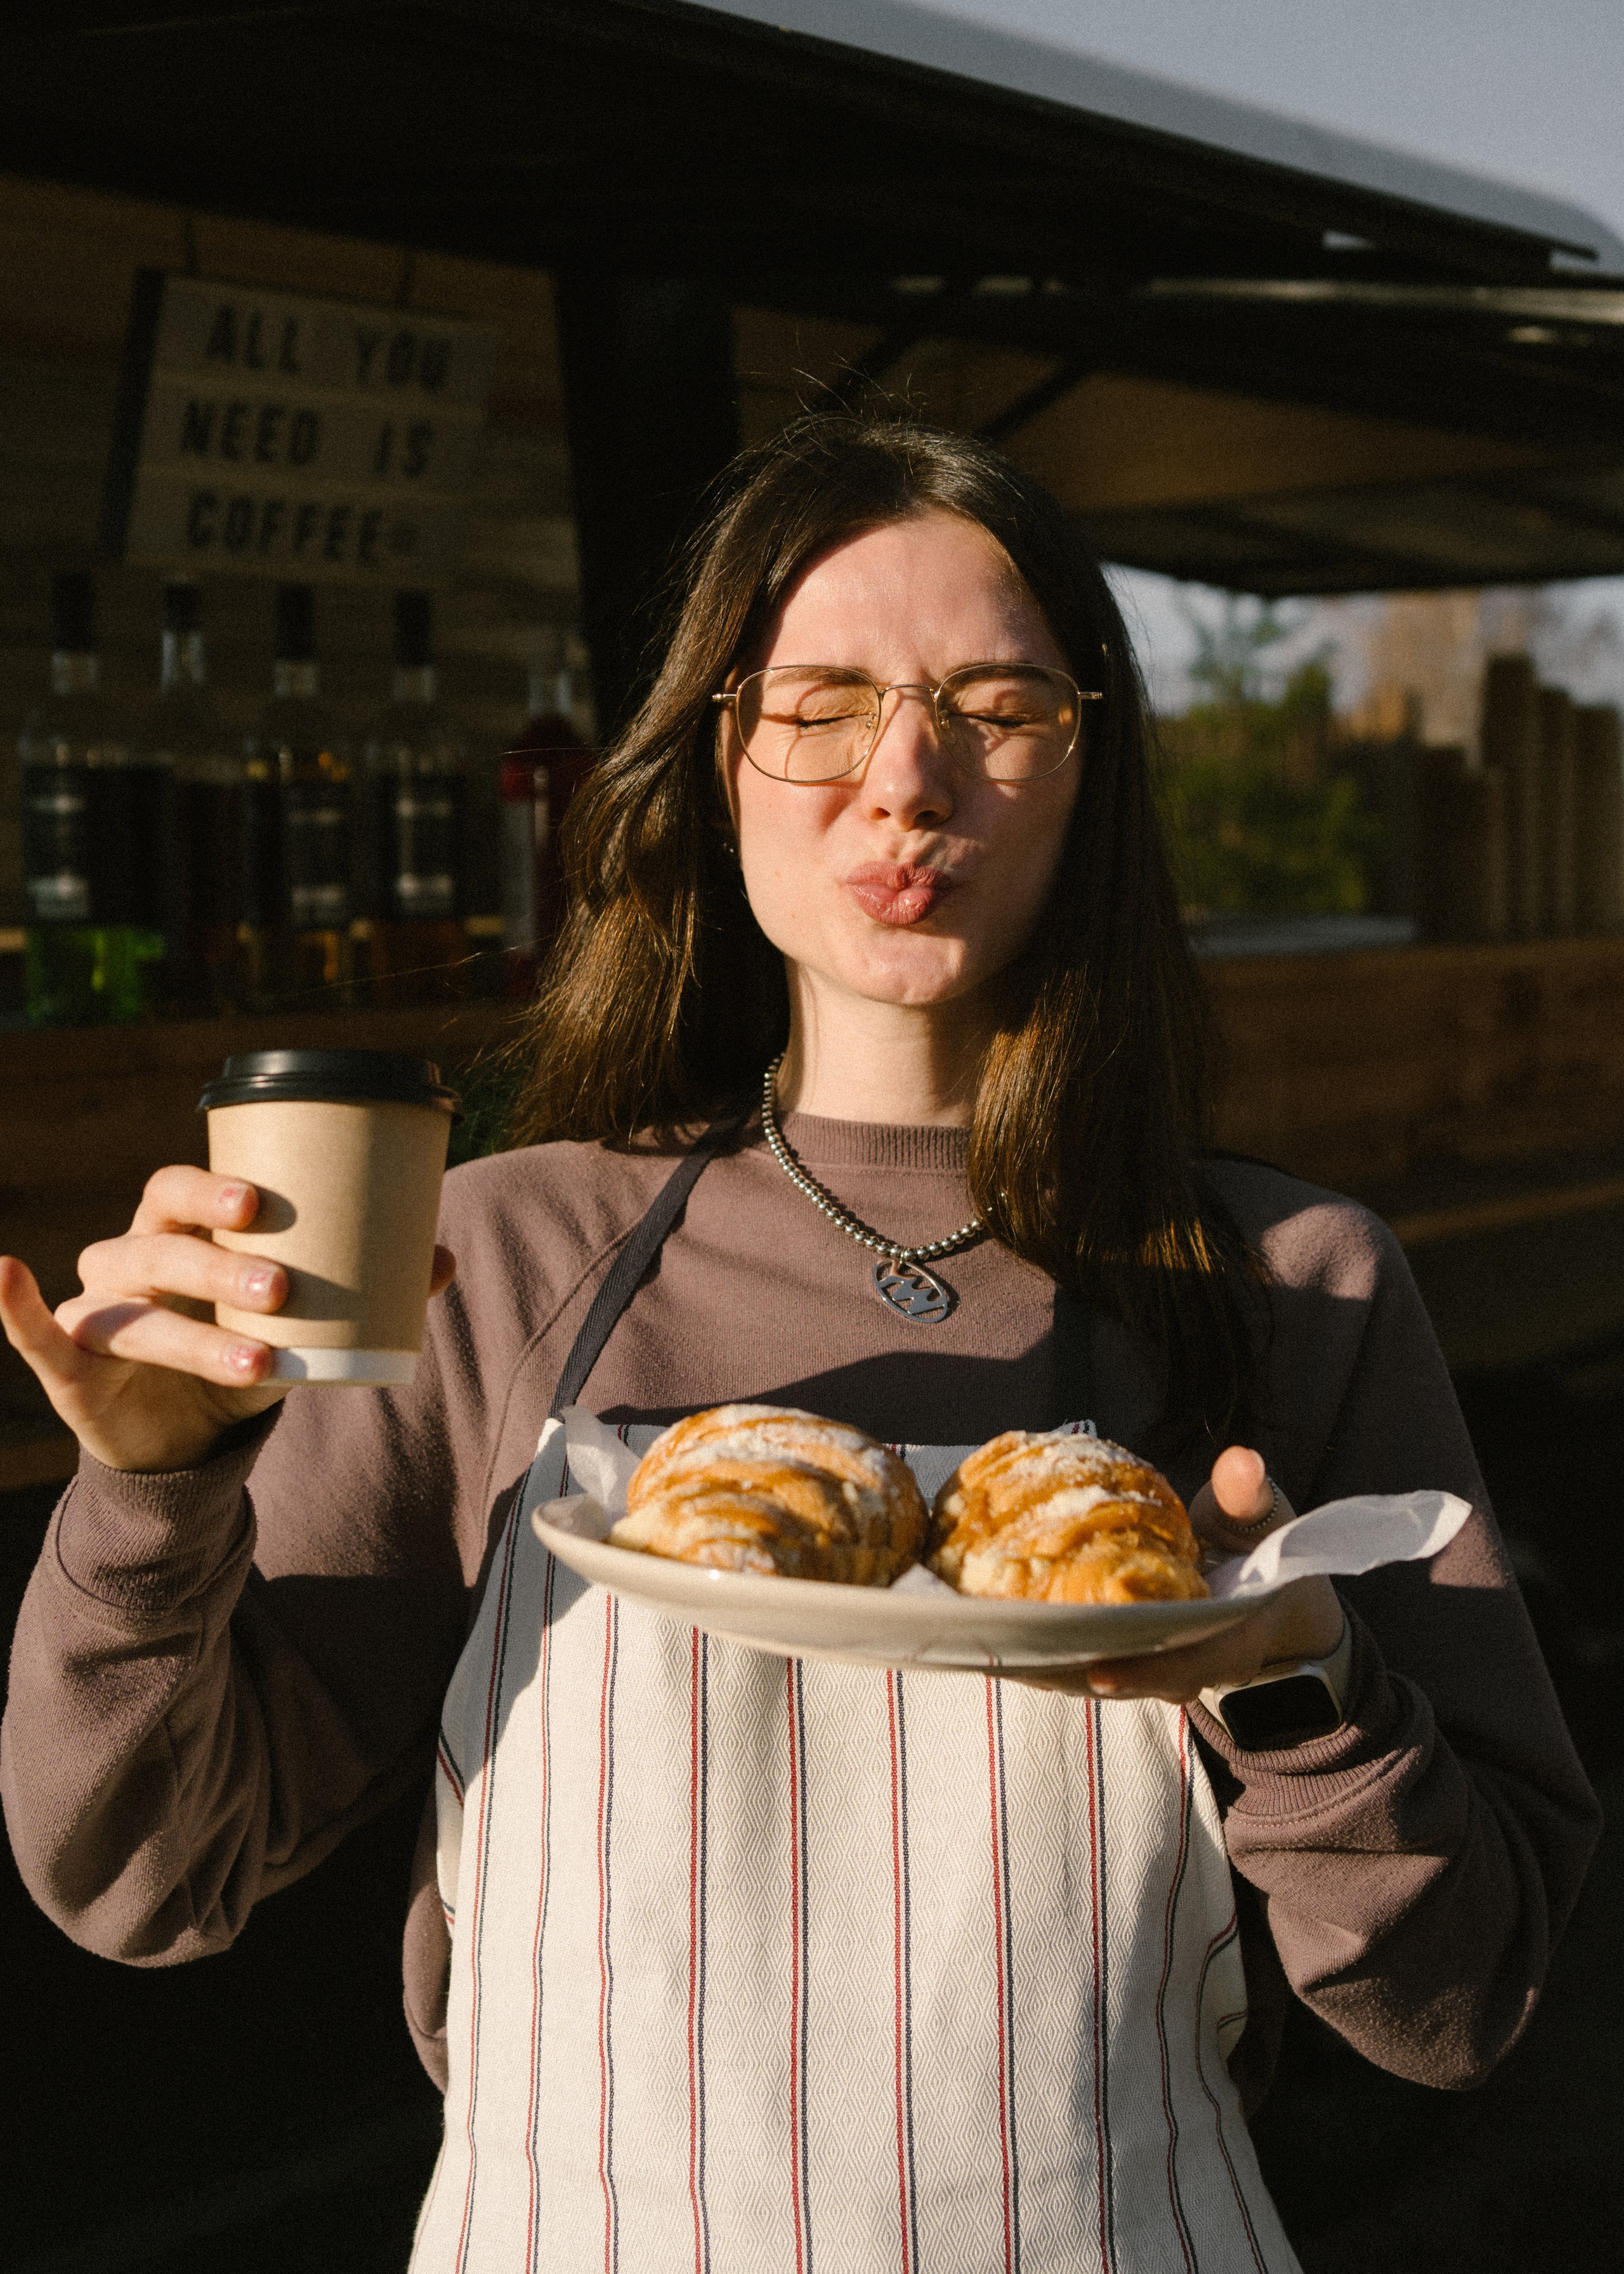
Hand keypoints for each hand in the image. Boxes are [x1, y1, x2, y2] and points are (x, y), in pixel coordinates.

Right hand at [0, 1167, 455, 1476]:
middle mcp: (128, 1263)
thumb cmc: (244, 1353)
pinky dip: (16, 1307)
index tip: (265, 1203)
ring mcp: (96, 1315)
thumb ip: (368, 1291)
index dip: (212, 1189)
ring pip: (133, 1312)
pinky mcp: (70, 1370)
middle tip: (282, 1288)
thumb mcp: (301, 1325)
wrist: (191, 1439)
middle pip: (157, 1245)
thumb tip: (443, 1258)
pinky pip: (35, 1334)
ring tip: (263, 1360)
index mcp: (177, 1235)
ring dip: (194, 1335)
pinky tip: (4, 1272)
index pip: (176, 1190)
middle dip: (218, 1266)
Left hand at [1009, 1445, 1344, 1707]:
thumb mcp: (1259, 1516)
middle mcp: (1192, 1666)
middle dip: (1074, 1673)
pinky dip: (1051, 1654)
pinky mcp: (1132, 1658)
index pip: (1186, 1666)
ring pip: (1101, 1679)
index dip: (1143, 1672)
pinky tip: (1002, 1637)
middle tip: (1017, 1657)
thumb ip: (1247, 1495)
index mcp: (1231, 1639)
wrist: (1264, 1581)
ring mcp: (1160, 1668)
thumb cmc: (1258, 1542)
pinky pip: (1088, 1665)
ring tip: (994, 1650)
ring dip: (1051, 1669)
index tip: (1098, 1670)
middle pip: (1131, 1681)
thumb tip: (1243, 1462)